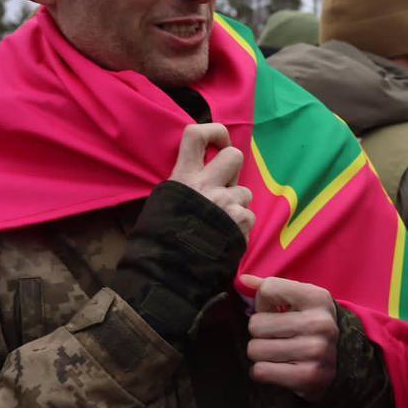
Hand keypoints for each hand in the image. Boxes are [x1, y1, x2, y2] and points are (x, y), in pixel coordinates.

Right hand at [169, 123, 254, 240]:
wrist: (167, 276)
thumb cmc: (158, 242)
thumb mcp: (163, 203)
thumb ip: (185, 185)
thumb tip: (202, 176)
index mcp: (183, 178)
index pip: (197, 135)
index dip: (214, 131)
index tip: (218, 143)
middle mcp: (207, 186)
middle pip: (235, 156)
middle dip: (232, 170)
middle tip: (222, 187)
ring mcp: (227, 203)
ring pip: (245, 192)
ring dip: (236, 205)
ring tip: (219, 223)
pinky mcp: (241, 223)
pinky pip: (248, 216)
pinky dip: (240, 227)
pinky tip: (225, 238)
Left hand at [242, 274, 339, 402]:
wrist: (342, 362)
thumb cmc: (311, 326)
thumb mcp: (300, 301)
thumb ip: (272, 289)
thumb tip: (242, 280)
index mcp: (317, 298)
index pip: (268, 289)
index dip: (264, 303)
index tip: (278, 312)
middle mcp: (319, 323)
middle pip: (256, 324)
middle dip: (261, 333)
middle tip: (278, 337)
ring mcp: (315, 351)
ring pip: (255, 349)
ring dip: (262, 354)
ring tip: (279, 352)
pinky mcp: (308, 376)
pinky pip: (260, 371)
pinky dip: (264, 371)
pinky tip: (279, 368)